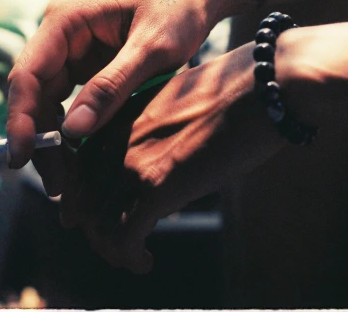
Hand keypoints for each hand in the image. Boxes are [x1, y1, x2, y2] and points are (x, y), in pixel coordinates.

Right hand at [6, 0, 228, 195]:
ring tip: (67, 183)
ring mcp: (72, 50)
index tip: (21, 158)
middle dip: (39, 139)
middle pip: (33, 93)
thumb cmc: (181, 5)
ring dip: (53, 140)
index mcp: (65, 18)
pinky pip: (70, 102)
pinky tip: (81, 159)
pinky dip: (73, 131)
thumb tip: (71, 133)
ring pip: (48, 102)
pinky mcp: (87, 65)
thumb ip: (111, 87)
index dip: (20, 119)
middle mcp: (60, 33)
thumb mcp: (152, 48)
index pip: (27, 73)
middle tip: (56, 185)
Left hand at [60, 42, 286, 272]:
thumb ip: (155, 129)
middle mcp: (118, 137)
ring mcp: (134, 161)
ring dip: (112, 250)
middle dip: (96, 231)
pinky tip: (145, 261)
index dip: (83, 200)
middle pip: (85, 199)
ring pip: (100, 224)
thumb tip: (158, 158)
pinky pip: (126, 237)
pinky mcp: (158, 186)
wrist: (264, 86)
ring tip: (131, 258)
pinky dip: (130, 257)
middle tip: (115, 247)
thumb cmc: (235, 91)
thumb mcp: (178, 104)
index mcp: (121, 115)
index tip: (92, 219)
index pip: (82, 168)